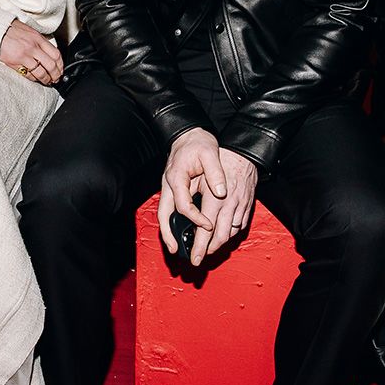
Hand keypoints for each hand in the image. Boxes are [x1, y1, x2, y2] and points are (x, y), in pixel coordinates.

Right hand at [0, 19, 62, 85]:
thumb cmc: (12, 30)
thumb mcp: (30, 32)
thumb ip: (40, 42)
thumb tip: (50, 54)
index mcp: (38, 39)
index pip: (55, 54)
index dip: (60, 65)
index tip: (60, 70)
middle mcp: (33, 47)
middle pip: (50, 65)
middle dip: (55, 75)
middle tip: (56, 79)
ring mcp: (24, 56)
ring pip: (40, 72)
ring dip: (45, 79)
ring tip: (47, 82)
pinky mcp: (14, 63)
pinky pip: (28, 74)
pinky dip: (34, 79)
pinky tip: (35, 79)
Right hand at [158, 128, 223, 256]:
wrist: (188, 135)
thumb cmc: (198, 144)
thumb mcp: (209, 154)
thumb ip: (215, 173)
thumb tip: (221, 193)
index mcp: (177, 178)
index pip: (183, 204)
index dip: (196, 218)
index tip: (209, 226)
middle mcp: (169, 185)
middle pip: (163, 214)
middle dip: (168, 233)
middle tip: (175, 250)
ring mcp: (169, 189)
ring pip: (164, 214)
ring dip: (167, 231)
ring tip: (174, 247)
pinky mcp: (173, 190)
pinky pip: (170, 210)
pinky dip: (172, 223)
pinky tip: (179, 232)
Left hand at [195, 148, 258, 264]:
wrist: (243, 153)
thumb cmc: (218, 161)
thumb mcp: (199, 177)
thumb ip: (190, 197)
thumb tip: (182, 216)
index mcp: (215, 199)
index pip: (205, 230)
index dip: (199, 247)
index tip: (194, 258)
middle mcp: (229, 205)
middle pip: (220, 237)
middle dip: (210, 250)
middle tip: (200, 256)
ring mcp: (241, 206)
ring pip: (231, 233)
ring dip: (220, 243)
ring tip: (210, 247)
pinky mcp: (248, 205)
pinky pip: (241, 226)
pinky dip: (231, 233)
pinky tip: (224, 233)